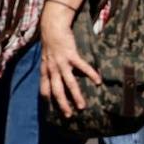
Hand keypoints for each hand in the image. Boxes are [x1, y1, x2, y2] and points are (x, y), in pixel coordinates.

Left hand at [38, 2, 100, 116]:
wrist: (52, 27)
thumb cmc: (50, 43)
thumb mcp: (45, 58)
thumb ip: (49, 68)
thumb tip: (52, 78)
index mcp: (45, 69)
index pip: (44, 88)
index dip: (48, 98)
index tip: (52, 110)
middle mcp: (52, 68)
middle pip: (56, 90)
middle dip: (62, 104)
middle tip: (68, 116)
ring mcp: (61, 62)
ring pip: (68, 83)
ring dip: (75, 95)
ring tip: (82, 106)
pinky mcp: (70, 55)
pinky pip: (82, 67)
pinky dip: (90, 74)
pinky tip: (98, 81)